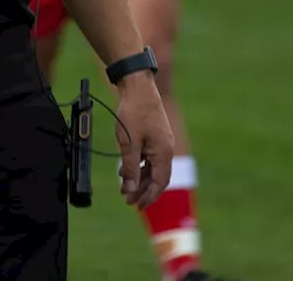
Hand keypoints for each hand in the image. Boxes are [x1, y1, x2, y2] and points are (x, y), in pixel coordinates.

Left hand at [114, 72, 173, 209]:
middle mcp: (166, 149)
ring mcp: (162, 142)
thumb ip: (130, 167)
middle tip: (128, 200)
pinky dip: (139, 165)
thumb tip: (129, 189)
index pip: (159, 183)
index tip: (136, 206)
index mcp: (164, 153)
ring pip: (152, 168)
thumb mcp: (128, 142)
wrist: (137, 86)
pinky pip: (150, 157)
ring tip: (125, 187)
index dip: (148, 196)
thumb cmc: (133, 112)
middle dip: (143, 190)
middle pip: (157, 177)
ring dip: (140, 178)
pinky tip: (127, 168)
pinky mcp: (155, 136)